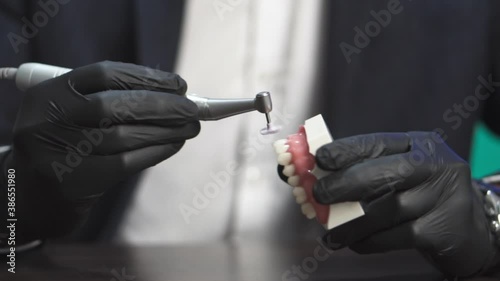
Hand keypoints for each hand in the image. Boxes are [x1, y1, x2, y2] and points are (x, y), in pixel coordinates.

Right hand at [1, 61, 199, 241]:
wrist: (31, 197)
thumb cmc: (66, 146)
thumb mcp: (75, 115)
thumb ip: (113, 101)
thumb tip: (175, 96)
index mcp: (49, 93)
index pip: (104, 74)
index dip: (147, 77)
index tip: (179, 85)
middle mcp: (47, 119)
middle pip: (116, 105)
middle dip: (163, 106)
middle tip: (193, 109)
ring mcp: (57, 153)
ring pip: (124, 136)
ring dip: (166, 130)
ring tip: (191, 127)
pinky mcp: (73, 183)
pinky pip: (126, 162)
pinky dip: (157, 151)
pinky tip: (174, 145)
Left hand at [312, 132, 498, 277]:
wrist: (470, 229)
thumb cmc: (423, 196)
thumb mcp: (403, 174)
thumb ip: (367, 170)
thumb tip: (319, 175)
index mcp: (420, 145)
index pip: (377, 143)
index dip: (345, 151)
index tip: (319, 159)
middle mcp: (435, 165)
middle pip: (385, 173)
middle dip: (345, 184)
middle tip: (319, 194)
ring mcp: (443, 196)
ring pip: (387, 209)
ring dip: (350, 222)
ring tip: (329, 231)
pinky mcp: (443, 228)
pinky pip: (396, 235)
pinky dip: (368, 241)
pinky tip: (353, 243)